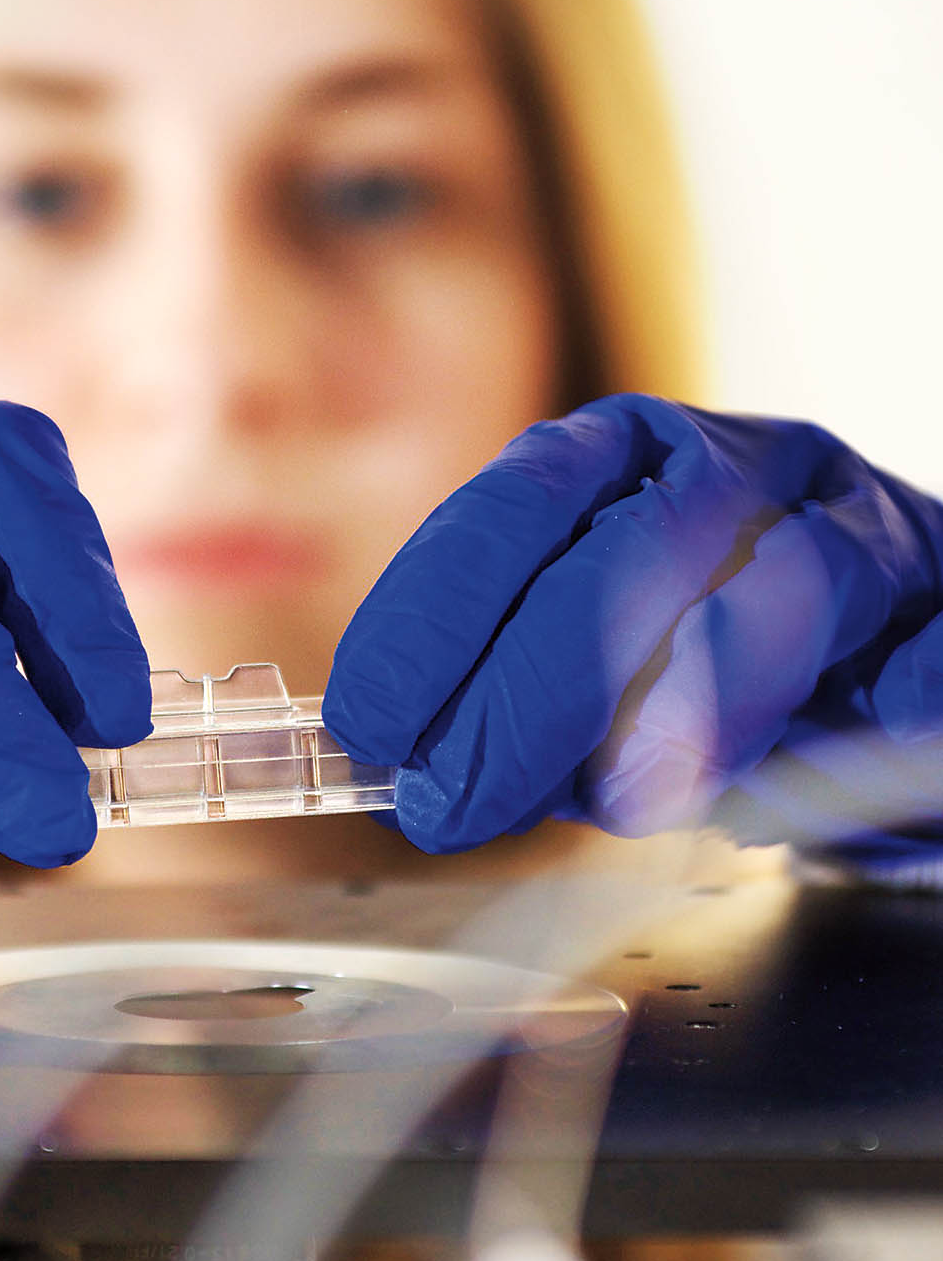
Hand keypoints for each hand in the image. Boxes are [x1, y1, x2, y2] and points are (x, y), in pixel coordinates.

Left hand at [324, 395, 942, 861]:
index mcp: (628, 456)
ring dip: (694, 704)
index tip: (373, 719)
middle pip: (632, 546)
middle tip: (458, 800)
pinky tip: (827, 765)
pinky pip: (926, 652)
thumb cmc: (714, 660)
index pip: (513, 506)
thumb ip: (517, 699)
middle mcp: (742, 465)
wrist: (891, 656)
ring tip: (621, 803)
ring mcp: (862, 521)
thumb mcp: (597, 662)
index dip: (434, 612)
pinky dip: (880, 706)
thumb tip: (416, 768)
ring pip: (788, 583)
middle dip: (530, 687)